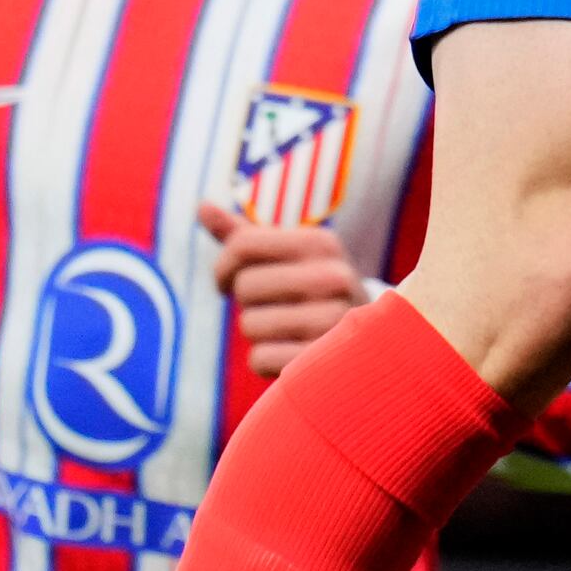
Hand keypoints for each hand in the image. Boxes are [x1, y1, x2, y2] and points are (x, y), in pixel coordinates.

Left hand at [206, 198, 373, 380]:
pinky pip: (260, 359)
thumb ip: (245, 237)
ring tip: (289, 332)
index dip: (223, 267)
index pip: (243, 244)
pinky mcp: (326, 361)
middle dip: (248, 303)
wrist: (369, 344)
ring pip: (250, 325)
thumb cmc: (313, 294)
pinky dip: (265, 363)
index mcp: (321, 243)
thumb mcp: (288, 260)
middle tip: (274, 309)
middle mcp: (333, 277)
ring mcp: (334, 321)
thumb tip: (202, 207)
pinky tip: (292, 357)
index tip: (227, 282)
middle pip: (245, 286)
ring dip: (258, 334)